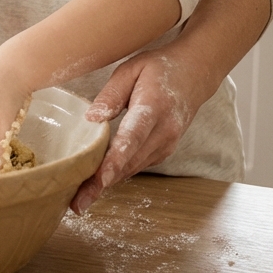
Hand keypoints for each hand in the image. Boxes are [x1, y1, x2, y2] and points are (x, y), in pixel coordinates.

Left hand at [70, 50, 207, 212]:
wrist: (195, 74)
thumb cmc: (159, 69)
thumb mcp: (131, 69)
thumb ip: (110, 94)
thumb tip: (90, 119)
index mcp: (153, 107)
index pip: (133, 137)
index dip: (116, 159)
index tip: (101, 179)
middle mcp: (164, 131)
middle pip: (130, 161)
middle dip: (102, 184)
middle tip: (77, 203)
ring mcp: (167, 144)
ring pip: (132, 168)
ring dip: (106, 185)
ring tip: (81, 200)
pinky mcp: (164, 151)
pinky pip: (137, 166)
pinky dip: (117, 175)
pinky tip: (96, 184)